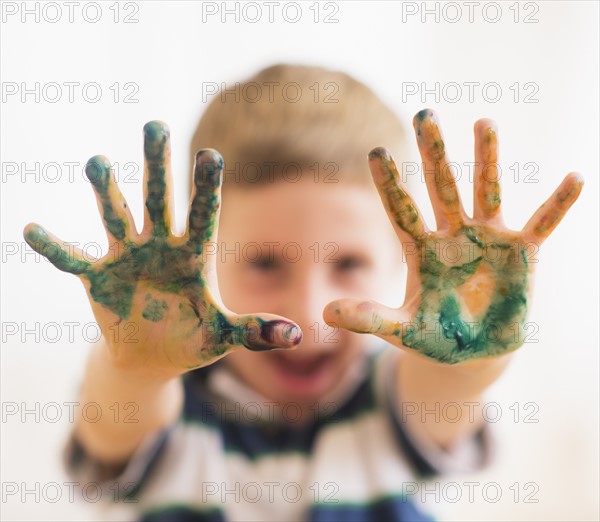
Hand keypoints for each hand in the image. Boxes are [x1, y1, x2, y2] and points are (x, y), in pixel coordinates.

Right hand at [24, 121, 299, 376]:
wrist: (155, 356)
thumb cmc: (195, 339)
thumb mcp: (225, 336)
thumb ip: (256, 330)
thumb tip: (298, 336)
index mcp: (194, 256)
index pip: (202, 215)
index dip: (205, 188)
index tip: (211, 154)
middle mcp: (160, 247)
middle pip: (159, 200)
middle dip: (156, 166)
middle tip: (155, 125)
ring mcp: (127, 258)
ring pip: (116, 216)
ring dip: (107, 192)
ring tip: (98, 163)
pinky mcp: (98, 278)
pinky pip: (73, 259)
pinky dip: (54, 248)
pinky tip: (32, 230)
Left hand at [324, 109, 582, 363]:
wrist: (472, 353)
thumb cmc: (434, 336)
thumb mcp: (399, 330)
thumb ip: (368, 318)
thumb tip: (325, 311)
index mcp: (421, 250)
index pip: (400, 210)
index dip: (389, 183)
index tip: (375, 151)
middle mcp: (453, 236)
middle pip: (441, 187)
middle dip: (434, 153)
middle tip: (425, 113)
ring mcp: (488, 240)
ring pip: (487, 192)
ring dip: (486, 160)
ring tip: (483, 122)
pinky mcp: (522, 254)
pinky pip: (542, 224)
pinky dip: (558, 204)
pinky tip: (574, 178)